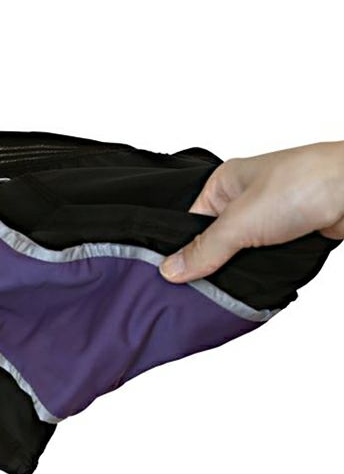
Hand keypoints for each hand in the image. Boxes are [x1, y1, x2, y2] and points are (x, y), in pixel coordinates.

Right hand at [159, 141, 343, 282]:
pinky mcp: (287, 235)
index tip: (174, 278)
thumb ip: (205, 249)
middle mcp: (242, 200)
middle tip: (201, 289)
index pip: (188, 224)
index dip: (182, 251)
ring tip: (229, 288)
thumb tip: (170, 270)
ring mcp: (267, 218)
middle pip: (213, 242)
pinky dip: (260, 272)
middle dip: (212, 264)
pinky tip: (255, 283)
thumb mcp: (240, 221)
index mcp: (223, 185)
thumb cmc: (304, 184)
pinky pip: (262, 260)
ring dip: (239, 270)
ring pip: (239, 254)